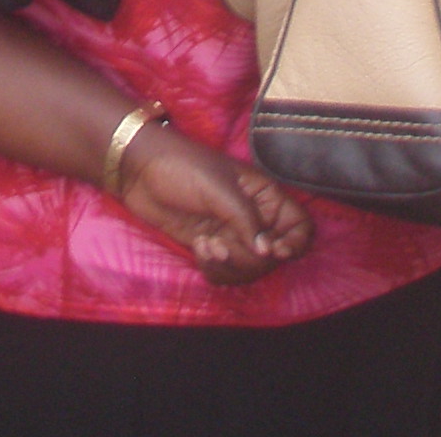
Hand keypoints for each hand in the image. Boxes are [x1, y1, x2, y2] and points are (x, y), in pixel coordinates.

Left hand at [116, 126, 312, 283]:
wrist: (141, 171)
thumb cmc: (184, 168)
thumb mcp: (219, 190)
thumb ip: (246, 221)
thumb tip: (267, 253)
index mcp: (264, 196)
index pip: (300, 226)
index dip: (295, 243)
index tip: (274, 251)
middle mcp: (254, 217)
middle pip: (273, 256)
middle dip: (249, 259)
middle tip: (221, 244)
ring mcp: (232, 234)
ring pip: (250, 269)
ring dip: (228, 266)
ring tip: (205, 245)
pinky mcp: (211, 246)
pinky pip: (225, 272)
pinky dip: (213, 268)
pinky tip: (197, 247)